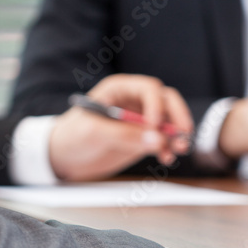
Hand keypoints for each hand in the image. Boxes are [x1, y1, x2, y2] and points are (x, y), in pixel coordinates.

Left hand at [49, 74, 193, 180]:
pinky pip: (162, 142)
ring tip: (179, 150)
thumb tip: (157, 140)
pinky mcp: (141, 141)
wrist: (64, 157)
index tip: (154, 126)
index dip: (157, 105)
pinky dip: (168, 149)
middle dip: (176, 117)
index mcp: (120, 89)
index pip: (149, 89)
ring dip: (176, 135)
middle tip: (183, 133)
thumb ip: (126, 135)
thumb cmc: (73, 136)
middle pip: (166, 102)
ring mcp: (140, 122)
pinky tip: (167, 159)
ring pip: (168, 123)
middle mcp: (134, 102)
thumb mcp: (95, 132)